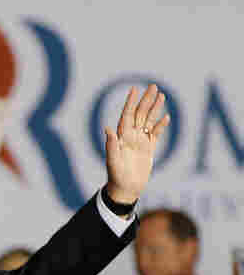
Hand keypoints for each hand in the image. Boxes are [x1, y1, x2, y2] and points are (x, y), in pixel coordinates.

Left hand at [104, 84, 169, 203]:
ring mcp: (140, 142)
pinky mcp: (149, 149)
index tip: (134, 89)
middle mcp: (131, 137)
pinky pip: (156, 134)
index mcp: (121, 137)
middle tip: (153, 86)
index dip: (130, 102)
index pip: (127, 115)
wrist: (126, 189)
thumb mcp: (113, 161)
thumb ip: (111, 144)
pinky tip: (166, 117)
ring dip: (155, 109)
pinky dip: (161, 126)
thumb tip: (107, 128)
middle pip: (140, 114)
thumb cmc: (116, 176)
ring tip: (161, 95)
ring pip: (149, 121)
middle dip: (146, 100)